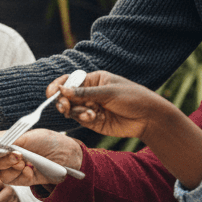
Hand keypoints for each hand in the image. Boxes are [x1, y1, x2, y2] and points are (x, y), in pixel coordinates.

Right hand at [0, 129, 82, 186]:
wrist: (67, 156)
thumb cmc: (48, 141)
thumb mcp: (28, 136)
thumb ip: (6, 140)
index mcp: (3, 142)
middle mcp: (4, 156)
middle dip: (0, 162)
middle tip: (17, 156)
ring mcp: (11, 169)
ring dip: (13, 168)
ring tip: (26, 162)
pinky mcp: (20, 180)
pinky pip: (13, 181)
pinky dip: (22, 175)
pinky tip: (32, 170)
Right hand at [51, 71, 174, 139]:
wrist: (149, 118)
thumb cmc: (133, 97)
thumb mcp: (108, 92)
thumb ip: (84, 93)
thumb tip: (62, 90)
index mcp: (93, 80)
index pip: (70, 81)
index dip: (59, 86)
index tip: (52, 93)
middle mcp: (89, 93)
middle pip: (67, 96)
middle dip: (63, 101)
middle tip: (65, 107)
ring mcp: (90, 107)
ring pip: (72, 109)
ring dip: (76, 112)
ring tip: (90, 114)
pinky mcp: (93, 121)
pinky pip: (80, 119)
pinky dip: (83, 118)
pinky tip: (93, 117)